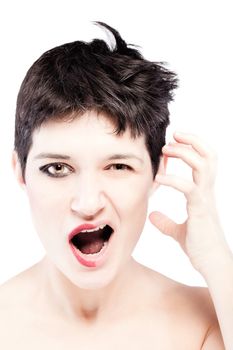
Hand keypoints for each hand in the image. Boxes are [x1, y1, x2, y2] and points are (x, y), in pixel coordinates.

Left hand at [149, 131, 228, 272]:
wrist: (212, 265)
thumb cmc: (200, 247)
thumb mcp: (178, 231)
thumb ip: (166, 222)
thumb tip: (152, 215)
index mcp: (203, 193)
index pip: (204, 161)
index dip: (192, 147)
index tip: (175, 141)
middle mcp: (207, 192)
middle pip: (208, 155)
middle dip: (192, 141)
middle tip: (173, 136)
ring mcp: (205, 199)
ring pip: (203, 165)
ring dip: (184, 152)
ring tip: (167, 149)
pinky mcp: (200, 210)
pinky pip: (189, 188)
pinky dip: (173, 180)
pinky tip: (158, 179)